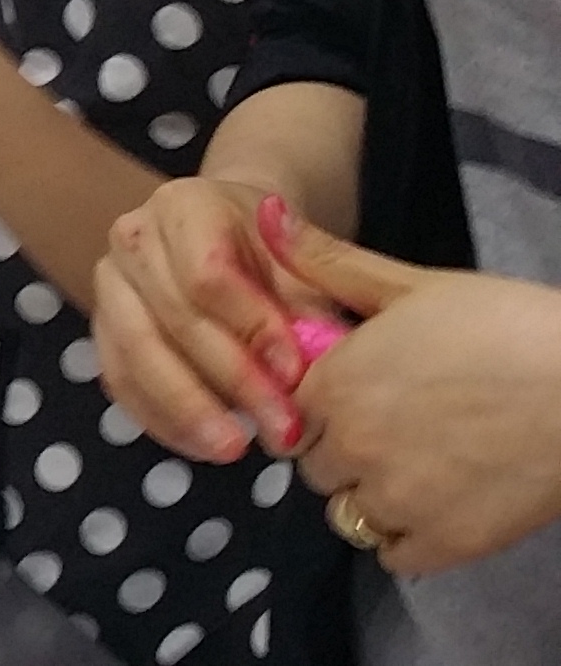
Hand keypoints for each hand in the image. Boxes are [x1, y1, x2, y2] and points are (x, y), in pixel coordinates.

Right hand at [94, 178, 327, 462]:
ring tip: (235, 450)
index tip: (295, 373)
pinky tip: (201, 447)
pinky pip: (119, 379)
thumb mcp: (305, 265)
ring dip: (188, 408)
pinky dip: (160, 419)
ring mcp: (108, 283)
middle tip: (282, 432)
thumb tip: (318, 363)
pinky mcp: (101, 327)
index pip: (207, 272)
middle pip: (171, 316)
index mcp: (184, 205)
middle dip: (231, 380)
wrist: (236, 240)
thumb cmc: (278, 254)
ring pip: (136, 351)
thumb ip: (310, 307)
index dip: (251, 326)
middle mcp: (132, 237)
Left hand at [281, 220, 560, 573]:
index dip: (320, 407)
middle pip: (315, 467)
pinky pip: (394, 555)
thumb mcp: (412, 283)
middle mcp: (352, 448)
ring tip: (423, 465)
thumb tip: (266, 216)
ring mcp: (398, 501)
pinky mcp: (447, 543)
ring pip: (350, 513)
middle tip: (397, 430)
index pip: (288, 415)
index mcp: (333, 386)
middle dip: (342, 452)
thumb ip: (328, 261)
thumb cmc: (505, 323)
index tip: (360, 397)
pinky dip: (409, 537)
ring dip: (372, 496)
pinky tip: (440, 503)